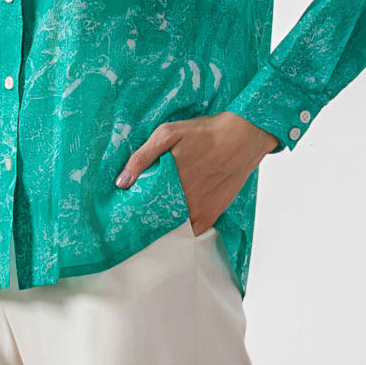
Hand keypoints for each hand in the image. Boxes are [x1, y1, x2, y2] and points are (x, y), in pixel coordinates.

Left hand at [115, 111, 280, 231]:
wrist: (243, 137)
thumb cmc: (205, 133)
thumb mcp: (168, 133)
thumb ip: (142, 157)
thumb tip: (122, 182)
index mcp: (168, 182)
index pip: (140, 205)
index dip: (130, 208)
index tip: (122, 210)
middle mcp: (183, 200)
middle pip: (154, 218)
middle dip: (143, 217)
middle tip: (134, 215)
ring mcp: (198, 210)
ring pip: (171, 227)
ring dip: (161, 224)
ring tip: (152, 219)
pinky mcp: (212, 214)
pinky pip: (191, 232)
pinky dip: (182, 230)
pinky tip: (175, 222)